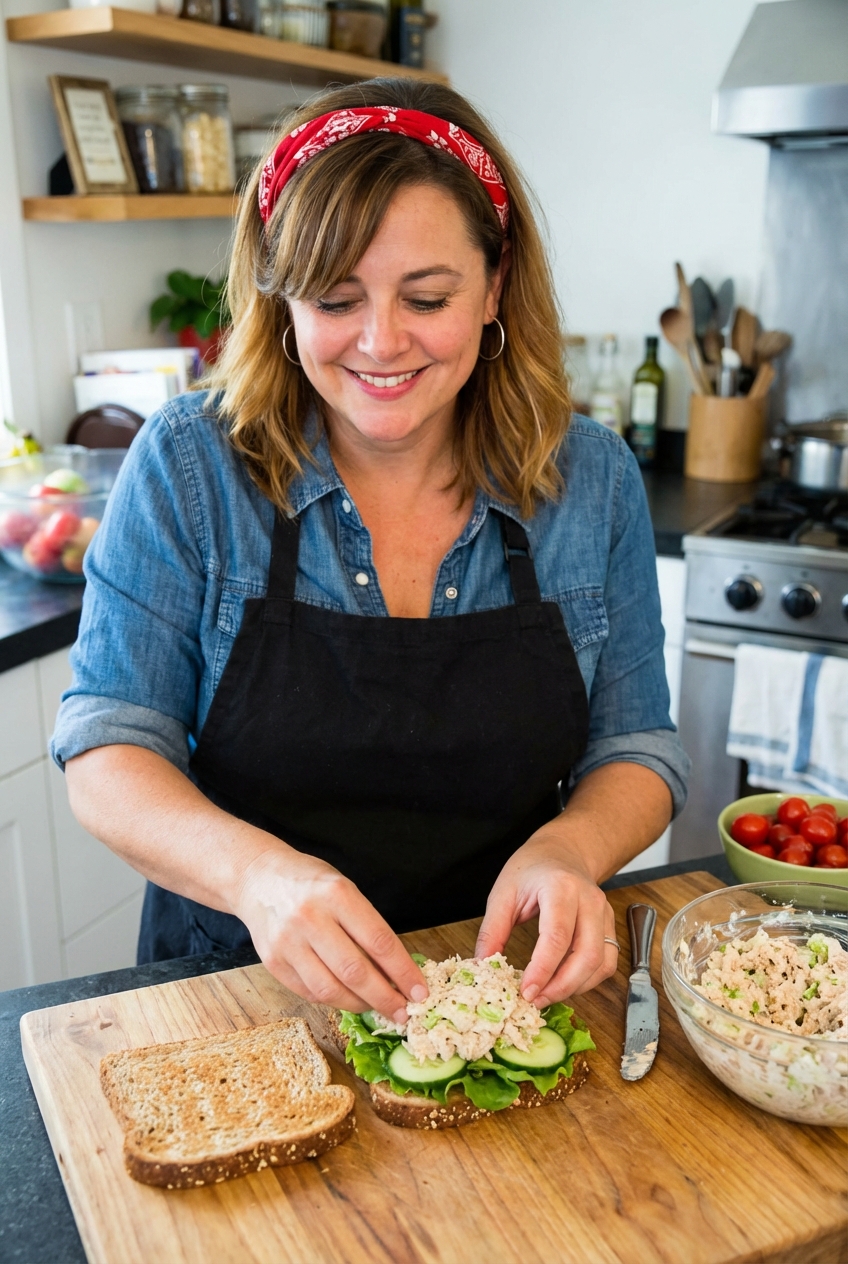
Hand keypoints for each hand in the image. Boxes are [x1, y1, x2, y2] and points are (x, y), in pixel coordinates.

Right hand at [233, 844, 427, 1020]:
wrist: (258, 878)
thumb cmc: (310, 883)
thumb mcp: (344, 889)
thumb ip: (367, 926)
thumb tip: (397, 971)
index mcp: (336, 895)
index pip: (378, 941)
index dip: (403, 972)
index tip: (420, 992)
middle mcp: (310, 918)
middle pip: (355, 971)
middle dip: (385, 998)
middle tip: (403, 1013)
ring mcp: (288, 943)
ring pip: (331, 990)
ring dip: (360, 1005)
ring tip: (377, 1007)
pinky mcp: (273, 963)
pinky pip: (310, 992)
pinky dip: (334, 1001)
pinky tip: (349, 999)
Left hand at [474, 832, 617, 1004]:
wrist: (563, 851)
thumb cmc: (531, 868)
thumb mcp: (503, 892)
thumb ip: (492, 929)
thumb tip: (483, 965)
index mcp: (561, 887)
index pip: (557, 935)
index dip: (543, 969)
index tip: (526, 991)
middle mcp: (588, 900)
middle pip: (586, 954)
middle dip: (561, 986)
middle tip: (535, 1000)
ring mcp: (603, 913)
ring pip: (601, 963)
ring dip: (575, 987)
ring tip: (546, 996)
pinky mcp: (608, 926)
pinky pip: (606, 962)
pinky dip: (587, 981)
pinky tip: (564, 985)